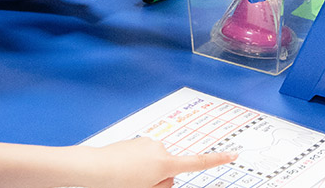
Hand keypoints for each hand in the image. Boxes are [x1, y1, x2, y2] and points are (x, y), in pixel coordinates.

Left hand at [82, 138, 239, 187]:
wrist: (90, 169)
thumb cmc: (116, 182)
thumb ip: (163, 184)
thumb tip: (166, 176)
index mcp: (164, 163)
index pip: (197, 162)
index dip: (217, 160)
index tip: (233, 154)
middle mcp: (158, 149)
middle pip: (171, 169)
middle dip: (160, 179)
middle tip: (139, 185)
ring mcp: (145, 144)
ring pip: (156, 164)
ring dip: (146, 172)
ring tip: (126, 178)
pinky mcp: (134, 142)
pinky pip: (143, 158)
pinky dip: (137, 165)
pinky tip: (122, 170)